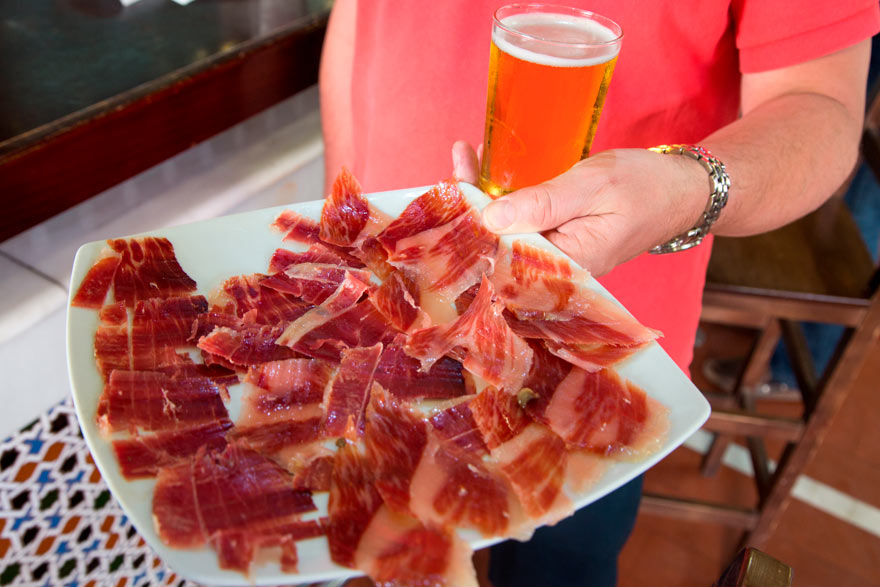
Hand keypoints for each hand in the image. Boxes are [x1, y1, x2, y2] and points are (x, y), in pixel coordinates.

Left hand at [452, 141, 707, 275]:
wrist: (683, 191)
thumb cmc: (646, 187)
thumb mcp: (592, 186)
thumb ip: (543, 204)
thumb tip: (491, 218)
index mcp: (565, 264)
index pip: (502, 251)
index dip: (473, 222)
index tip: (454, 186)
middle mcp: (555, 267)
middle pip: (498, 242)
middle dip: (472, 204)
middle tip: (459, 159)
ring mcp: (556, 255)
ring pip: (507, 230)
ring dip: (484, 196)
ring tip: (466, 157)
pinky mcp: (558, 240)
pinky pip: (523, 222)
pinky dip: (505, 196)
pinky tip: (490, 170)